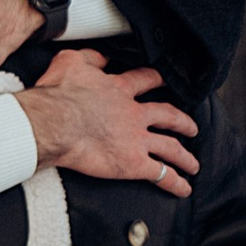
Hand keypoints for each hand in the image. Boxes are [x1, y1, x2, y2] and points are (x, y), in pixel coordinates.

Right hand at [19, 50, 197, 191]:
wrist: (53, 123)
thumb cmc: (58, 95)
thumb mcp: (71, 62)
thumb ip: (91, 57)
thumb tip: (103, 56)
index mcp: (119, 89)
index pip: (146, 80)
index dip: (158, 79)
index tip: (164, 81)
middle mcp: (134, 114)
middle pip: (168, 116)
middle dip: (183, 122)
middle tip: (191, 127)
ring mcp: (136, 140)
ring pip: (171, 148)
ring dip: (185, 157)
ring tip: (192, 164)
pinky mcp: (133, 163)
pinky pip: (160, 174)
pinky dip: (175, 182)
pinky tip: (183, 188)